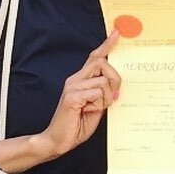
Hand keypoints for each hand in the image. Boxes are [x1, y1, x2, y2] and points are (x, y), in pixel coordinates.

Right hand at [39, 32, 120, 158]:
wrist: (57, 140)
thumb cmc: (76, 125)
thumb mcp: (96, 107)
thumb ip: (104, 95)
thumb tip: (116, 88)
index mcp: (80, 80)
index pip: (95, 57)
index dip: (106, 45)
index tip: (117, 33)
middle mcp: (75, 79)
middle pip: (102, 63)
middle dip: (114, 79)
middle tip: (112, 97)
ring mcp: (72, 87)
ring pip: (103, 81)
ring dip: (106, 97)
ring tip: (96, 109)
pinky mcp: (72, 96)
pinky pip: (96, 93)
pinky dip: (98, 104)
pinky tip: (89, 111)